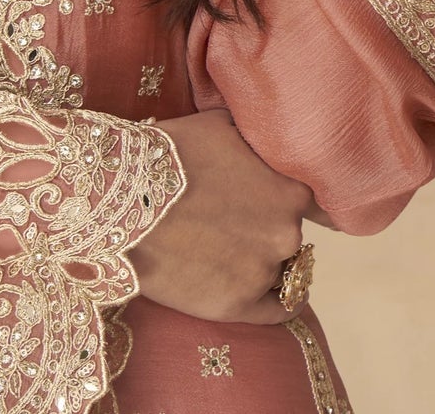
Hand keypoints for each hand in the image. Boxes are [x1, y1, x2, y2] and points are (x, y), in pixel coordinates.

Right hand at [127, 108, 316, 323]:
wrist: (121, 201)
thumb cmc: (169, 155)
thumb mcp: (219, 125)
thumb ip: (254, 138)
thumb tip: (266, 136)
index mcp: (289, 188)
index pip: (313, 200)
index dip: (288, 196)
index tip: (272, 196)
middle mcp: (287, 232)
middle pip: (290, 231)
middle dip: (265, 223)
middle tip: (231, 216)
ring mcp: (263, 272)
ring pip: (280, 267)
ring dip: (259, 257)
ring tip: (226, 247)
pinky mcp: (238, 305)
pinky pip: (277, 309)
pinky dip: (275, 300)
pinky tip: (268, 291)